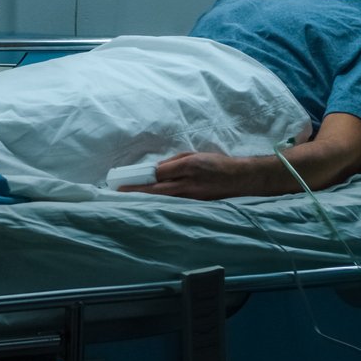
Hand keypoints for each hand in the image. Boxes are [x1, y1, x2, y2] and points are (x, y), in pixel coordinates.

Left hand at [118, 151, 275, 200]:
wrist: (241, 178)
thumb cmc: (217, 164)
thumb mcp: (194, 156)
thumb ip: (174, 162)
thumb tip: (156, 171)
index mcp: (187, 167)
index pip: (157, 175)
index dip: (139, 181)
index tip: (123, 185)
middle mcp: (188, 184)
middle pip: (157, 191)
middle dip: (137, 193)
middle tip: (120, 195)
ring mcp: (192, 197)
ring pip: (164, 200)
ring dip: (147, 200)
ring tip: (131, 200)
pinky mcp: (196, 204)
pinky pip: (174, 204)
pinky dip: (161, 204)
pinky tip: (151, 205)